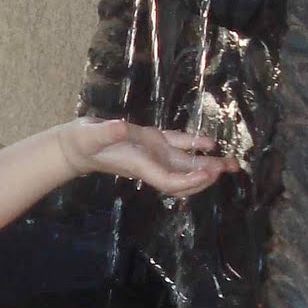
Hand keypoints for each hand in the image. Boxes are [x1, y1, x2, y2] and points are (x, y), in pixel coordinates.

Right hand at [56, 117, 238, 196]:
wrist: (76, 145)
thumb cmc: (82, 142)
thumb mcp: (91, 136)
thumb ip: (105, 132)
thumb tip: (121, 127)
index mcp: (140, 165)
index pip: (169, 180)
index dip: (189, 180)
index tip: (208, 173)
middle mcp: (151, 163)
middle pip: (184, 179)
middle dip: (206, 177)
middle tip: (228, 168)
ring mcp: (153, 154)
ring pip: (185, 164)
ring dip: (208, 164)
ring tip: (231, 163)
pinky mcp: (152, 142)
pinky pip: (178, 146)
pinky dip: (194, 144)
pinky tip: (210, 142)